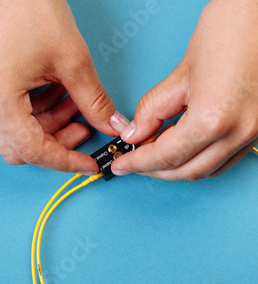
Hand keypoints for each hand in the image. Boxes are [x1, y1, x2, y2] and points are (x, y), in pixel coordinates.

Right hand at [0, 0, 128, 174]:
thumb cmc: (30, 7)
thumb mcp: (72, 60)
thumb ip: (94, 101)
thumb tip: (112, 125)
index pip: (34, 151)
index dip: (66, 161)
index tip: (88, 164)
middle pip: (19, 151)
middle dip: (54, 146)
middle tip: (83, 130)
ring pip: (13, 137)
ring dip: (46, 128)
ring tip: (73, 104)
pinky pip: (7, 118)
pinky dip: (34, 115)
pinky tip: (54, 95)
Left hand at [112, 0, 257, 180]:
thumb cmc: (232, 30)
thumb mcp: (180, 73)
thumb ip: (153, 110)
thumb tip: (135, 133)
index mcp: (213, 120)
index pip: (166, 157)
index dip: (138, 163)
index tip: (121, 164)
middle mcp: (238, 133)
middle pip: (187, 171)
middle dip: (155, 170)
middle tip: (132, 161)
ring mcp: (254, 133)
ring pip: (208, 169)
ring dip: (178, 167)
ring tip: (153, 153)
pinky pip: (226, 158)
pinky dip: (200, 158)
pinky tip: (183, 147)